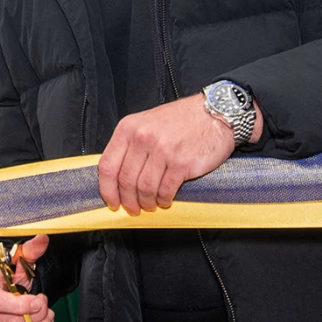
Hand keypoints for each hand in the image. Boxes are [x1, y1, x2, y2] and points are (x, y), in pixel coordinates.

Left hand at [98, 94, 246, 212]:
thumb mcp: (146, 122)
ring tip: (150, 205)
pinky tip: (165, 199)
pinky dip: (163, 199)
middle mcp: (143, 138)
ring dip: (146, 202)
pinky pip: (165, 190)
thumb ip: (130, 144)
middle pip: (125, 180)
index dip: (107, 189)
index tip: (112, 201)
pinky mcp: (181, 163)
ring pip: (144, 188)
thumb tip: (117, 175)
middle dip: (128, 200)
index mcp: (129, 128)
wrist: (214, 113)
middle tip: (133, 208)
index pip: (108, 165)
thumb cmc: (181, 119)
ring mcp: (162, 151)